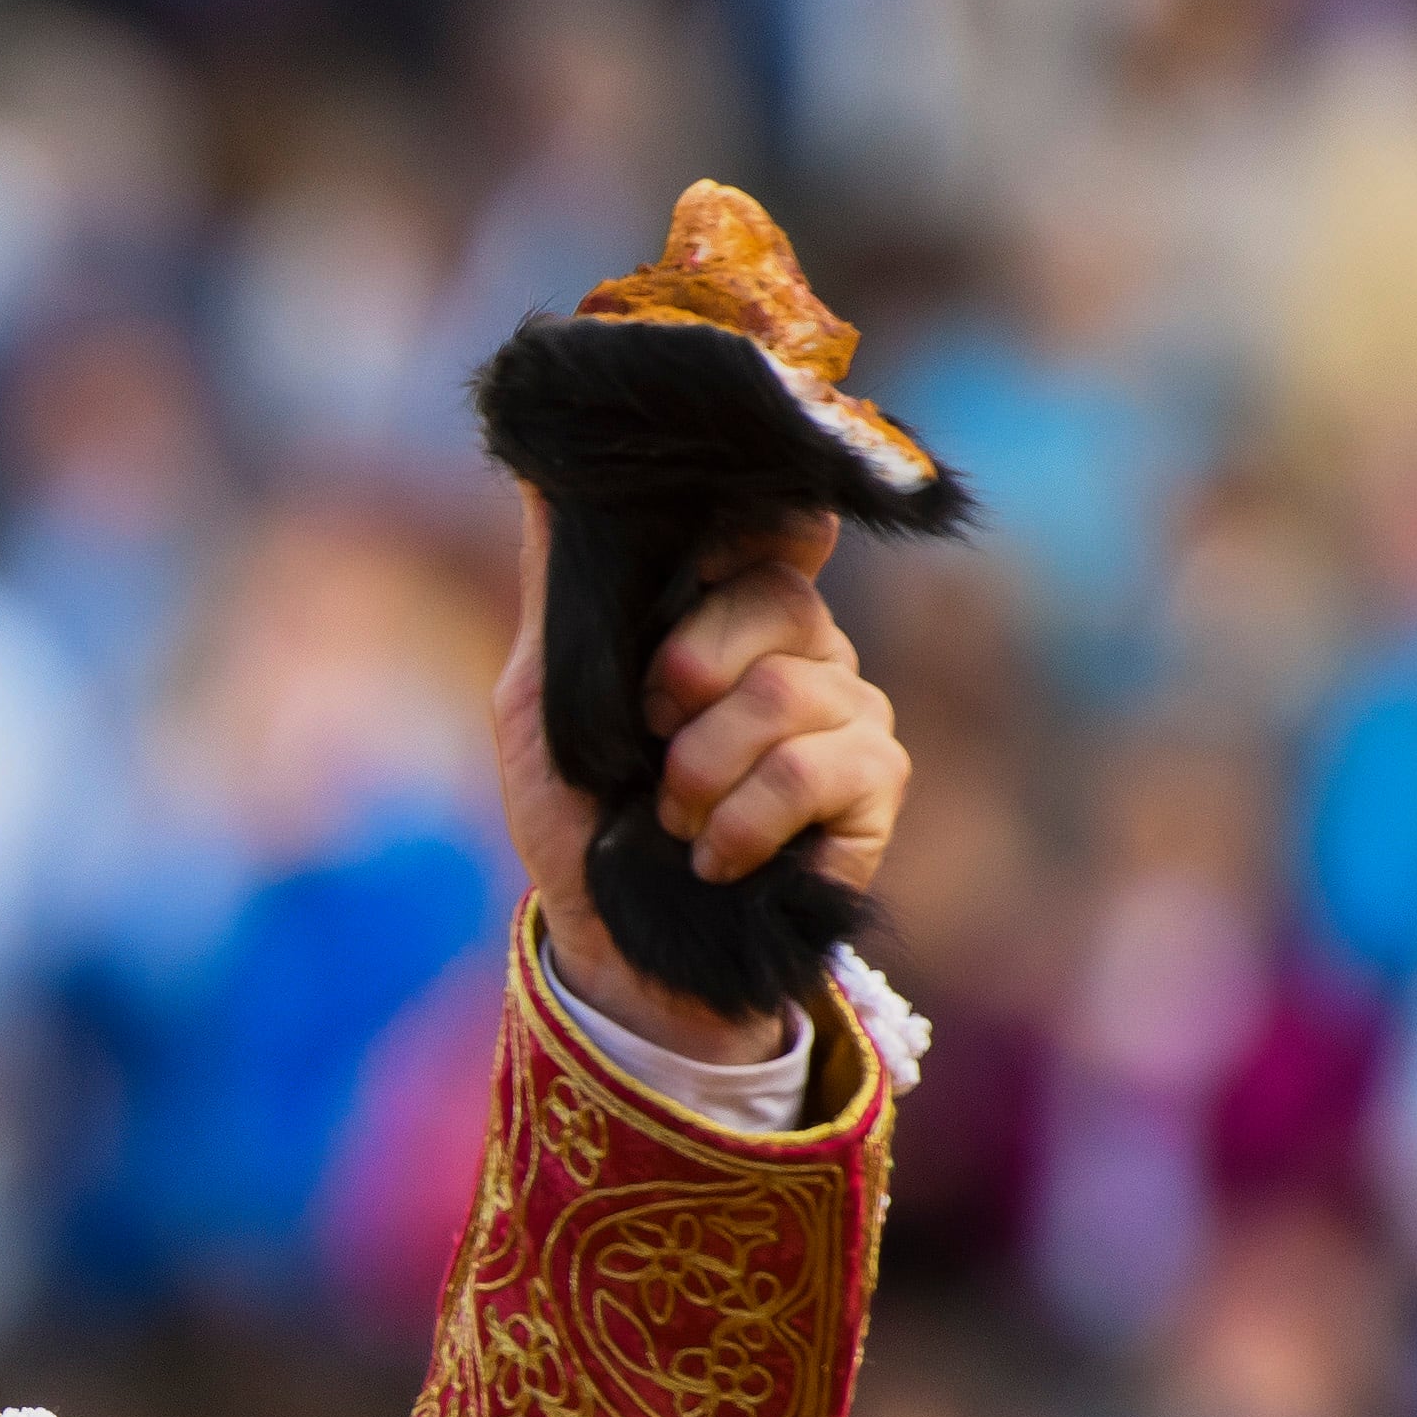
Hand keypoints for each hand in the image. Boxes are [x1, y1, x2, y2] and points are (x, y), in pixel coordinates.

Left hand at [491, 484, 910, 1063]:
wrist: (615, 943)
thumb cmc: (582, 818)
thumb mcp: (540, 699)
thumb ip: (562, 590)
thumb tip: (546, 472)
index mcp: (729, 609)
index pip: (776, 526)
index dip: (736, 551)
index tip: (675, 617)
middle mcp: (803, 645)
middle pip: (778, 600)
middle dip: (685, 680)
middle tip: (649, 744)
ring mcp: (849, 708)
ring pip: (788, 691)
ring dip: (699, 772)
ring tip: (672, 819)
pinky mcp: (876, 782)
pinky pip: (816, 769)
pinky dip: (739, 822)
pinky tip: (712, 859)